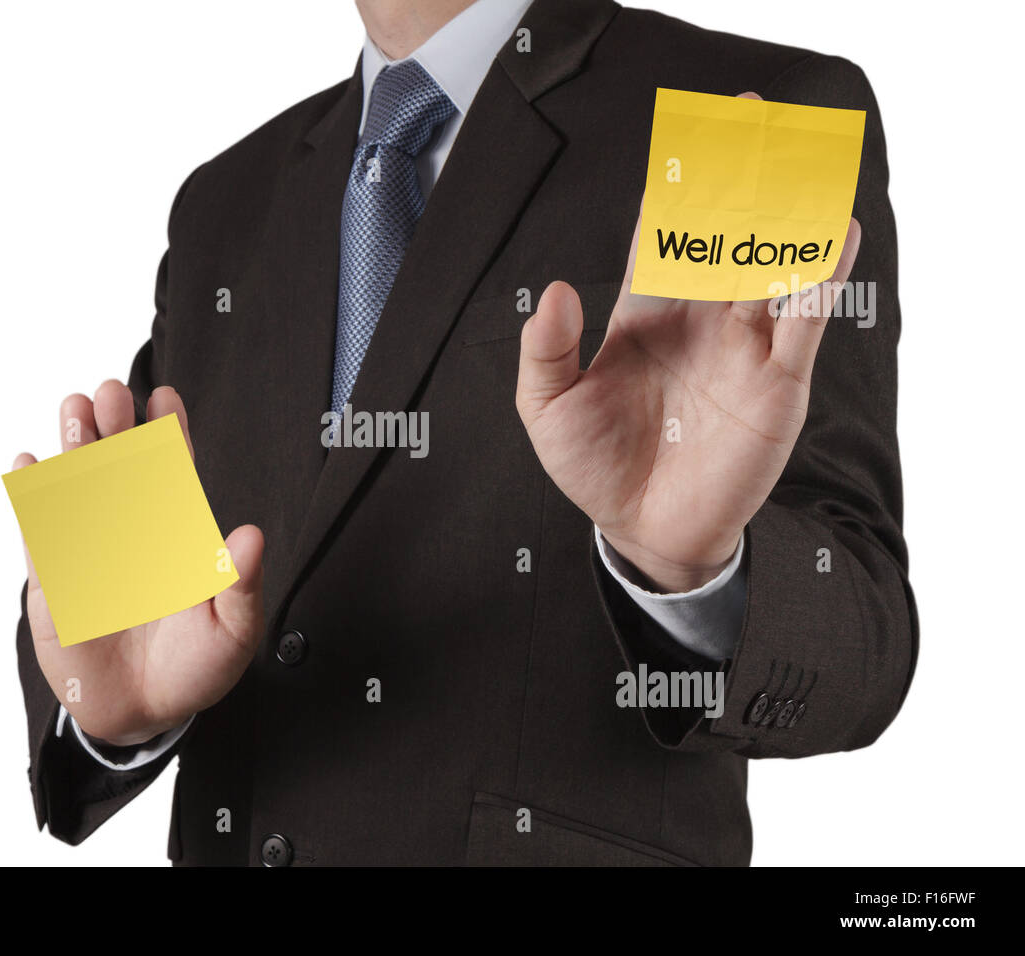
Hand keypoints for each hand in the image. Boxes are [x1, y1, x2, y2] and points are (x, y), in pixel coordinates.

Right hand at [13, 381, 264, 745]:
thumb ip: (240, 584)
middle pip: (121, 469)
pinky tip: (28, 463)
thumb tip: (250, 536)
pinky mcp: (54, 582)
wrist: (145, 713)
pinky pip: (40, 533)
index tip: (165, 397)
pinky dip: (32, 497)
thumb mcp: (232, 631)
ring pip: (78, 489)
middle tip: (112, 392)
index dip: (168, 435)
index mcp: (175, 537)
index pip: (172, 475)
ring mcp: (89, 553)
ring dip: (75, 448)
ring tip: (75, 410)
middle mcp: (131, 534)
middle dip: (116, 428)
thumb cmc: (195, 668)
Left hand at [516, 124, 860, 592]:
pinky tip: (832, 233)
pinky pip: (804, 321)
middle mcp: (698, 318)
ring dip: (779, 209)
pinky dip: (820, 278)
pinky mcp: (775, 382)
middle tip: (744, 116)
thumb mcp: (548, 408)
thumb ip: (545, 350)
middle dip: (733, 176)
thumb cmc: (596, 465)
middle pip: (721, 232)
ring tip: (791, 152)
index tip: (680, 138)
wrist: (643, 529)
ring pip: (766, 262)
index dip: (670, 187)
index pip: (659, 235)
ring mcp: (740, 346)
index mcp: (644, 314)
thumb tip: (554, 289)